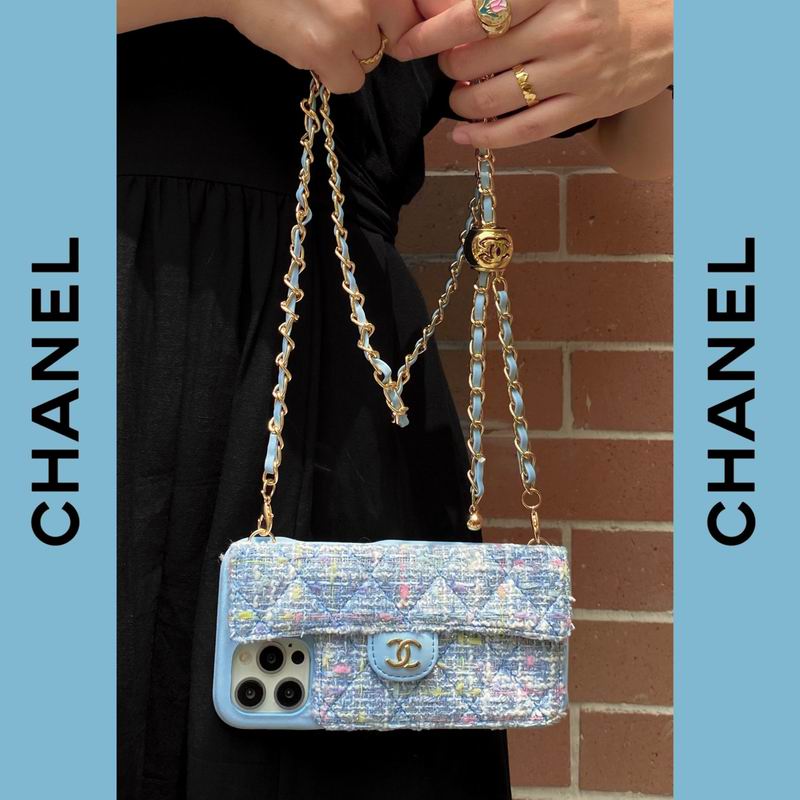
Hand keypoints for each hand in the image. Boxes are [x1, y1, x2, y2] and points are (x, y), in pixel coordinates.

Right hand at [221, 0, 422, 92]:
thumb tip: (401, 24)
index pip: (413, 15)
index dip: (394, 23)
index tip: (377, 23)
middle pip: (395, 39)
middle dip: (369, 38)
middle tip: (334, 23)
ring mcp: (352, 19)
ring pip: (370, 62)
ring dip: (346, 56)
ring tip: (315, 30)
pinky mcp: (327, 47)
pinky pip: (349, 82)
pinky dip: (330, 75)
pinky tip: (307, 48)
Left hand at [394, 0, 672, 147]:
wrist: (669, 28)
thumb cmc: (604, 1)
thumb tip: (453, 9)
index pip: (480, 12)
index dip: (436, 31)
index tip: (409, 42)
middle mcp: (564, 30)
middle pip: (480, 59)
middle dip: (450, 67)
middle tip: (448, 67)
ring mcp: (575, 74)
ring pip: (497, 99)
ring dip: (464, 103)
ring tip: (459, 98)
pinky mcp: (583, 108)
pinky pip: (523, 131)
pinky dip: (486, 136)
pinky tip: (463, 135)